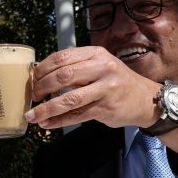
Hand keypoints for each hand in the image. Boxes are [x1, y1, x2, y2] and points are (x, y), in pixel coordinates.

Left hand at [25, 46, 159, 130]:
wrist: (145, 98)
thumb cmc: (115, 81)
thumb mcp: (98, 65)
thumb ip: (75, 67)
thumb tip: (41, 76)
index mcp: (96, 54)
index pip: (62, 57)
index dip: (42, 69)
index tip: (32, 79)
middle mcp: (102, 68)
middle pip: (63, 76)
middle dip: (42, 87)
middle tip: (33, 96)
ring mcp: (106, 89)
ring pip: (69, 99)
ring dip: (47, 109)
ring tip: (33, 115)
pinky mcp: (106, 108)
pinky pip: (77, 115)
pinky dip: (58, 121)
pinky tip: (47, 123)